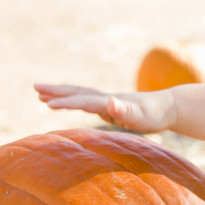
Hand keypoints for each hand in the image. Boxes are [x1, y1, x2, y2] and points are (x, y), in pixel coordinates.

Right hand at [34, 84, 176, 132]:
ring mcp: (108, 101)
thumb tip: (110, 102)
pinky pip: (87, 102)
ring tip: (41, 94)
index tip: (46, 103)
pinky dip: (74, 100)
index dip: (66, 102)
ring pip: (80, 95)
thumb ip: (126, 110)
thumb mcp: (141, 116)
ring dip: (62, 93)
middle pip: (78, 92)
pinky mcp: (112, 106)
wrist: (170, 106)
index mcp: (110, 101)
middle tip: (35, 87)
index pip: (84, 101)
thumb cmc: (156, 115)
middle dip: (56, 91)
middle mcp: (107, 99)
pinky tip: (71, 102)